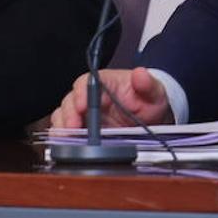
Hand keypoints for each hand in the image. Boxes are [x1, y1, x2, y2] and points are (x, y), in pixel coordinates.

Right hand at [49, 67, 173, 128]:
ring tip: (66, 137)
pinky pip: (66, 130)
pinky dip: (62, 137)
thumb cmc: (149, 102)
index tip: (82, 105)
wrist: (152, 121)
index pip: (87, 82)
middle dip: (69, 114)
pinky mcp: (83, 129)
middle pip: (71, 99)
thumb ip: (147, 84)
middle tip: (73, 126)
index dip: (81, 93)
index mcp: (106, 83)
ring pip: (63, 115)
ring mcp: (86, 114)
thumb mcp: (154, 93)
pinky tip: (65, 143)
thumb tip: (140, 74)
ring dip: (62, 125)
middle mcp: (91, 97)